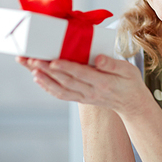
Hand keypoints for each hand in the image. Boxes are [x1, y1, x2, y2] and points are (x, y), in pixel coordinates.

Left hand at [16, 55, 147, 114]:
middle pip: (66, 81)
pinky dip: (48, 87)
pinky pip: (61, 94)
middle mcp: (91, 91)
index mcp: (103, 82)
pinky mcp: (80, 98)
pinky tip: (38, 78)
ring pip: (60, 89)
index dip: (66, 68)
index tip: (53, 61)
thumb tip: (98, 58)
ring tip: (30, 68)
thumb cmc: (130, 82)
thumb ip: (112, 64)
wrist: (131, 103)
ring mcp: (84, 97)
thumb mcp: (128, 70)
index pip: (81, 74)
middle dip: (47, 70)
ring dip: (44, 79)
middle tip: (32, 59)